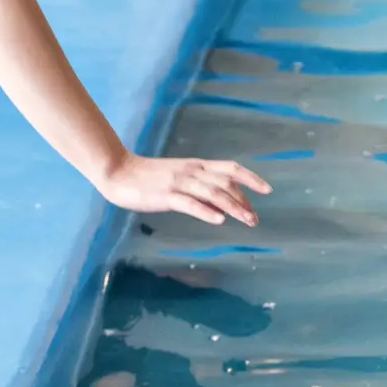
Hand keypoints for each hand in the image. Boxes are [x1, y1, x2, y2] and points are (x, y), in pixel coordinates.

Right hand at [94, 154, 270, 225]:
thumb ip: (199, 187)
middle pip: (225, 183)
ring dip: (233, 207)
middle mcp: (191, 171)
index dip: (250, 178)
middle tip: (255, 219)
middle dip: (244, 201)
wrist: (118, 172)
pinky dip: (206, 211)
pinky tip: (219, 220)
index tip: (267, 190)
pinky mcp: (166, 195)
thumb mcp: (179, 177)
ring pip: (213, 193)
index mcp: (196, 166)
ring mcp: (179, 183)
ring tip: (248, 221)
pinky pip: (189, 204)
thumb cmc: (148, 177)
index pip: (229, 169)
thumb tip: (220, 203)